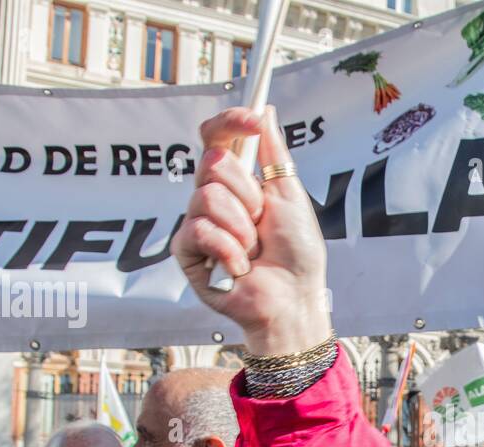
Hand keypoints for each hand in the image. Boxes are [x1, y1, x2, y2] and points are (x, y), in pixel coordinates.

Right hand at [171, 106, 331, 356]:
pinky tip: (240, 267)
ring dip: (241, 226)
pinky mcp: (186, 251)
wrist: (293, 298)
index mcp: (238, 182)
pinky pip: (199, 230)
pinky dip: (229, 249)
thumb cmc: (297, 254)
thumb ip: (273, 154)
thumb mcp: (289, 195)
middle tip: (262, 221)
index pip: (217, 138)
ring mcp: (197, 223)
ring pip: (207, 196)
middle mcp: (213, 198)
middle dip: (247, 193)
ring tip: (253, 249)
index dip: (229, 122)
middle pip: (213, 163)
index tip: (251, 119)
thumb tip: (264, 111)